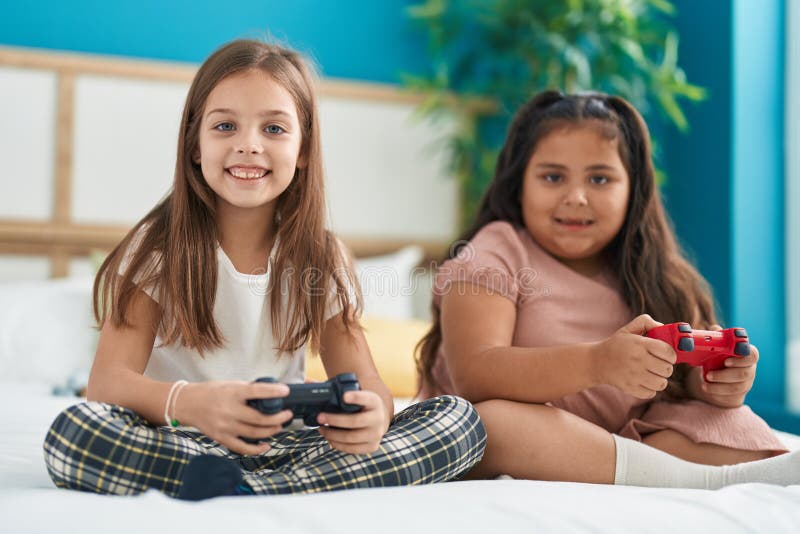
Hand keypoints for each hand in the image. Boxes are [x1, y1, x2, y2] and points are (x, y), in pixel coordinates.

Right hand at [176, 381, 292, 455]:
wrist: (187, 404)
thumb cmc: (211, 392)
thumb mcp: (230, 385)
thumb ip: (248, 390)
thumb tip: (270, 394)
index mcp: (232, 393)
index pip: (257, 391)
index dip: (273, 392)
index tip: (285, 391)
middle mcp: (229, 410)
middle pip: (259, 418)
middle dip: (278, 417)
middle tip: (287, 414)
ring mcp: (225, 426)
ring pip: (254, 433)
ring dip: (271, 431)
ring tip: (279, 426)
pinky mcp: (221, 438)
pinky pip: (242, 447)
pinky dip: (256, 449)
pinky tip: (266, 445)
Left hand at [316, 390, 389, 454]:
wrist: (377, 419)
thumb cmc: (360, 405)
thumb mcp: (355, 395)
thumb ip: (334, 389)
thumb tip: (307, 381)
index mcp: (374, 401)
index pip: (366, 398)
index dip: (356, 397)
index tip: (344, 396)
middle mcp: (378, 418)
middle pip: (354, 421)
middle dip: (334, 420)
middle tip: (319, 417)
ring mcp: (376, 434)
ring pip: (351, 437)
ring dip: (332, 434)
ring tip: (321, 429)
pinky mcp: (372, 446)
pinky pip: (352, 448)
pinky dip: (338, 444)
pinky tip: (330, 438)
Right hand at [591, 314, 676, 398]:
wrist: (596, 362)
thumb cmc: (616, 344)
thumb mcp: (628, 329)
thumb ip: (646, 322)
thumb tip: (663, 327)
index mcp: (640, 344)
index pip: (668, 352)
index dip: (671, 355)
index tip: (667, 355)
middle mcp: (638, 360)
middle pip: (667, 369)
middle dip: (665, 367)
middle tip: (658, 364)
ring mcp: (634, 376)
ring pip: (661, 383)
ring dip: (659, 379)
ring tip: (652, 374)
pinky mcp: (630, 388)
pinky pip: (651, 393)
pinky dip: (650, 389)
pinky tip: (644, 381)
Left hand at [688, 324, 758, 407]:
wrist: (715, 377)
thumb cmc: (718, 357)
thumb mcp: (716, 347)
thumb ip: (717, 337)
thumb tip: (715, 328)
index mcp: (746, 355)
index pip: (753, 355)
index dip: (741, 359)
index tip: (726, 361)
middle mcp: (749, 369)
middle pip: (744, 373)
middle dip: (725, 375)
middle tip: (708, 374)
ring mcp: (746, 384)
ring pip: (737, 387)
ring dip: (718, 385)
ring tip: (704, 381)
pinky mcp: (738, 395)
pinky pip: (730, 396)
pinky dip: (716, 392)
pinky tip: (706, 388)